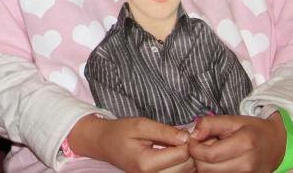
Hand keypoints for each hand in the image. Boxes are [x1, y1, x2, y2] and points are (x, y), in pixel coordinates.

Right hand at [67, 115, 190, 172]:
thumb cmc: (120, 132)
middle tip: (179, 136)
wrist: (104, 144)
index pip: (182, 154)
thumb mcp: (140, 124)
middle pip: (187, 166)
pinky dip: (180, 163)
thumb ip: (163, 131)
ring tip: (175, 143)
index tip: (181, 130)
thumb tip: (186, 137)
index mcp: (146, 163)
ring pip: (186, 171)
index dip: (186, 140)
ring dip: (185, 157)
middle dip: (188, 149)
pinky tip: (173, 152)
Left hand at [187, 113, 285, 172]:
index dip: (193, 148)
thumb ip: (210, 124)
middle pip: (206, 169)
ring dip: (205, 165)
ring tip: (212, 153)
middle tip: (202, 146)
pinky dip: (214, 171)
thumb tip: (193, 134)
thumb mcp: (233, 119)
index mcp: (244, 144)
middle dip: (198, 157)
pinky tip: (218, 161)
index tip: (193, 140)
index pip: (208, 154)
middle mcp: (246, 164)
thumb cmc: (253, 130)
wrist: (277, 144)